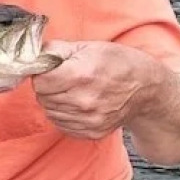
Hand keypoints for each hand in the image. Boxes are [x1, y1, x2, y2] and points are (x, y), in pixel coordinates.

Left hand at [30, 40, 158, 139]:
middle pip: (43, 98)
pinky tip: (78, 104)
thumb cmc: (118, 63)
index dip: (42, 74)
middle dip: (48, 87)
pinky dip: (64, 115)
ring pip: (50, 112)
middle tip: (64, 79)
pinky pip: (62, 125)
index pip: (39, 82)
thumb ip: (56, 50)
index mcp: (81, 75)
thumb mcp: (88, 47)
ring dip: (55, 101)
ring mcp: (89, 120)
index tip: (51, 70)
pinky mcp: (92, 132)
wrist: (146, 88)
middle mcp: (84, 101)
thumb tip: (33, 56)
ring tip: (73, 90)